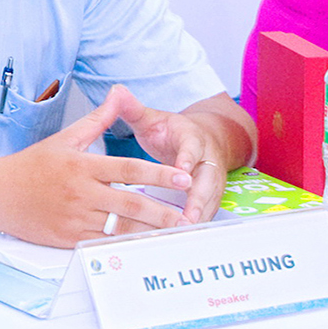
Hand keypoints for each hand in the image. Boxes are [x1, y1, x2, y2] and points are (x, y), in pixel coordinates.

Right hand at [0, 87, 197, 246]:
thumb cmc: (33, 165)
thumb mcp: (66, 138)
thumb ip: (97, 120)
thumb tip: (117, 94)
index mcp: (83, 165)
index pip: (129, 168)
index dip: (158, 174)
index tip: (182, 177)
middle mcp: (81, 192)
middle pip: (130, 202)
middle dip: (163, 209)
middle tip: (188, 214)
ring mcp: (75, 217)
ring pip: (120, 226)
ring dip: (149, 230)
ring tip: (173, 232)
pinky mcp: (69, 237)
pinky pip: (103, 242)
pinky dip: (125, 243)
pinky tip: (143, 244)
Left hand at [115, 90, 231, 226]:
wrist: (202, 138)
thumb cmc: (172, 131)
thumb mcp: (153, 118)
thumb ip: (133, 109)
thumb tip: (116, 91)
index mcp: (192, 138)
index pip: (192, 147)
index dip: (187, 158)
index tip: (182, 169)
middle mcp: (206, 159)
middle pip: (208, 179)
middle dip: (199, 198)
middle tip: (189, 215)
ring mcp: (211, 180)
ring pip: (210, 199)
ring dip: (199, 216)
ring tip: (184, 232)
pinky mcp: (210, 196)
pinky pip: (205, 211)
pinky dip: (195, 223)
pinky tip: (181, 237)